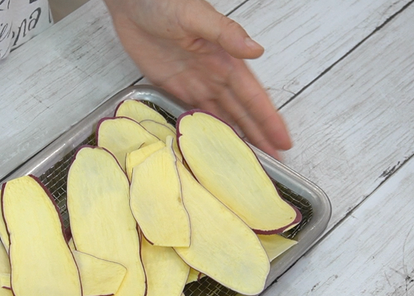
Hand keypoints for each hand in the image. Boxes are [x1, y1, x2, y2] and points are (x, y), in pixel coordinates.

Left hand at [103, 0, 291, 158]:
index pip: (253, 96)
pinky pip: (193, 113)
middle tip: (273, 162)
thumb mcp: (197, 15)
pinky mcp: (172, 87)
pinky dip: (204, 130)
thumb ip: (225, 33)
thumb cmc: (164, 2)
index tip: (282, 140)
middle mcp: (214, 74)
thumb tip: (255, 51)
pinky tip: (212, 145)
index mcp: (226, 59)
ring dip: (235, 137)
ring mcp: (194, 82)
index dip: (268, 119)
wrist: (131, 2)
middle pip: (241, 112)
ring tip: (248, 161)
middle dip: (258, 136)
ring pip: (220, 117)